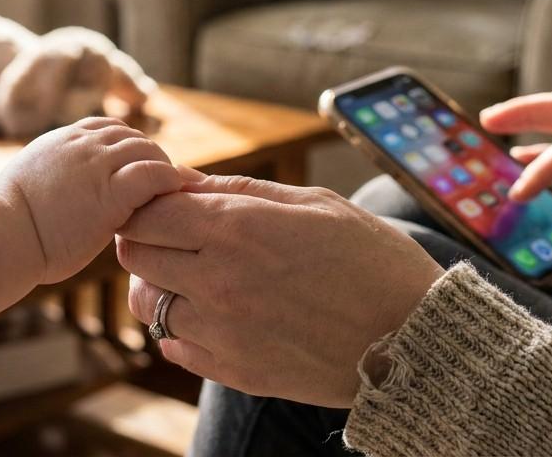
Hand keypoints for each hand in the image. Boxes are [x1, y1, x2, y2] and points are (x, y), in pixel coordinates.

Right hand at [0, 117, 180, 282]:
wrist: (0, 238)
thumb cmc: (6, 225)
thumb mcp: (27, 183)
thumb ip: (51, 175)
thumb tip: (56, 187)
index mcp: (60, 141)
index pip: (107, 127)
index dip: (127, 145)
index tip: (135, 165)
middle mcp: (80, 145)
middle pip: (131, 136)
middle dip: (149, 155)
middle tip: (161, 181)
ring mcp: (97, 165)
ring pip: (146, 150)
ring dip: (161, 167)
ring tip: (168, 190)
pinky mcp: (111, 192)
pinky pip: (154, 174)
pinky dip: (167, 180)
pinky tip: (171, 194)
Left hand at [117, 174, 443, 407]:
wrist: (415, 337)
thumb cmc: (371, 258)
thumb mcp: (313, 202)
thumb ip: (241, 190)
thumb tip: (186, 181)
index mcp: (236, 228)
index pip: (146, 212)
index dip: (150, 204)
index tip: (168, 204)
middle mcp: (217, 280)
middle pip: (136, 255)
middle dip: (148, 240)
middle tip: (179, 237)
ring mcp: (221, 331)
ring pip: (147, 304)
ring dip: (162, 286)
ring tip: (197, 277)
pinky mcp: (233, 370)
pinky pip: (175, 345)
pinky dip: (183, 328)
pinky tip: (218, 314)